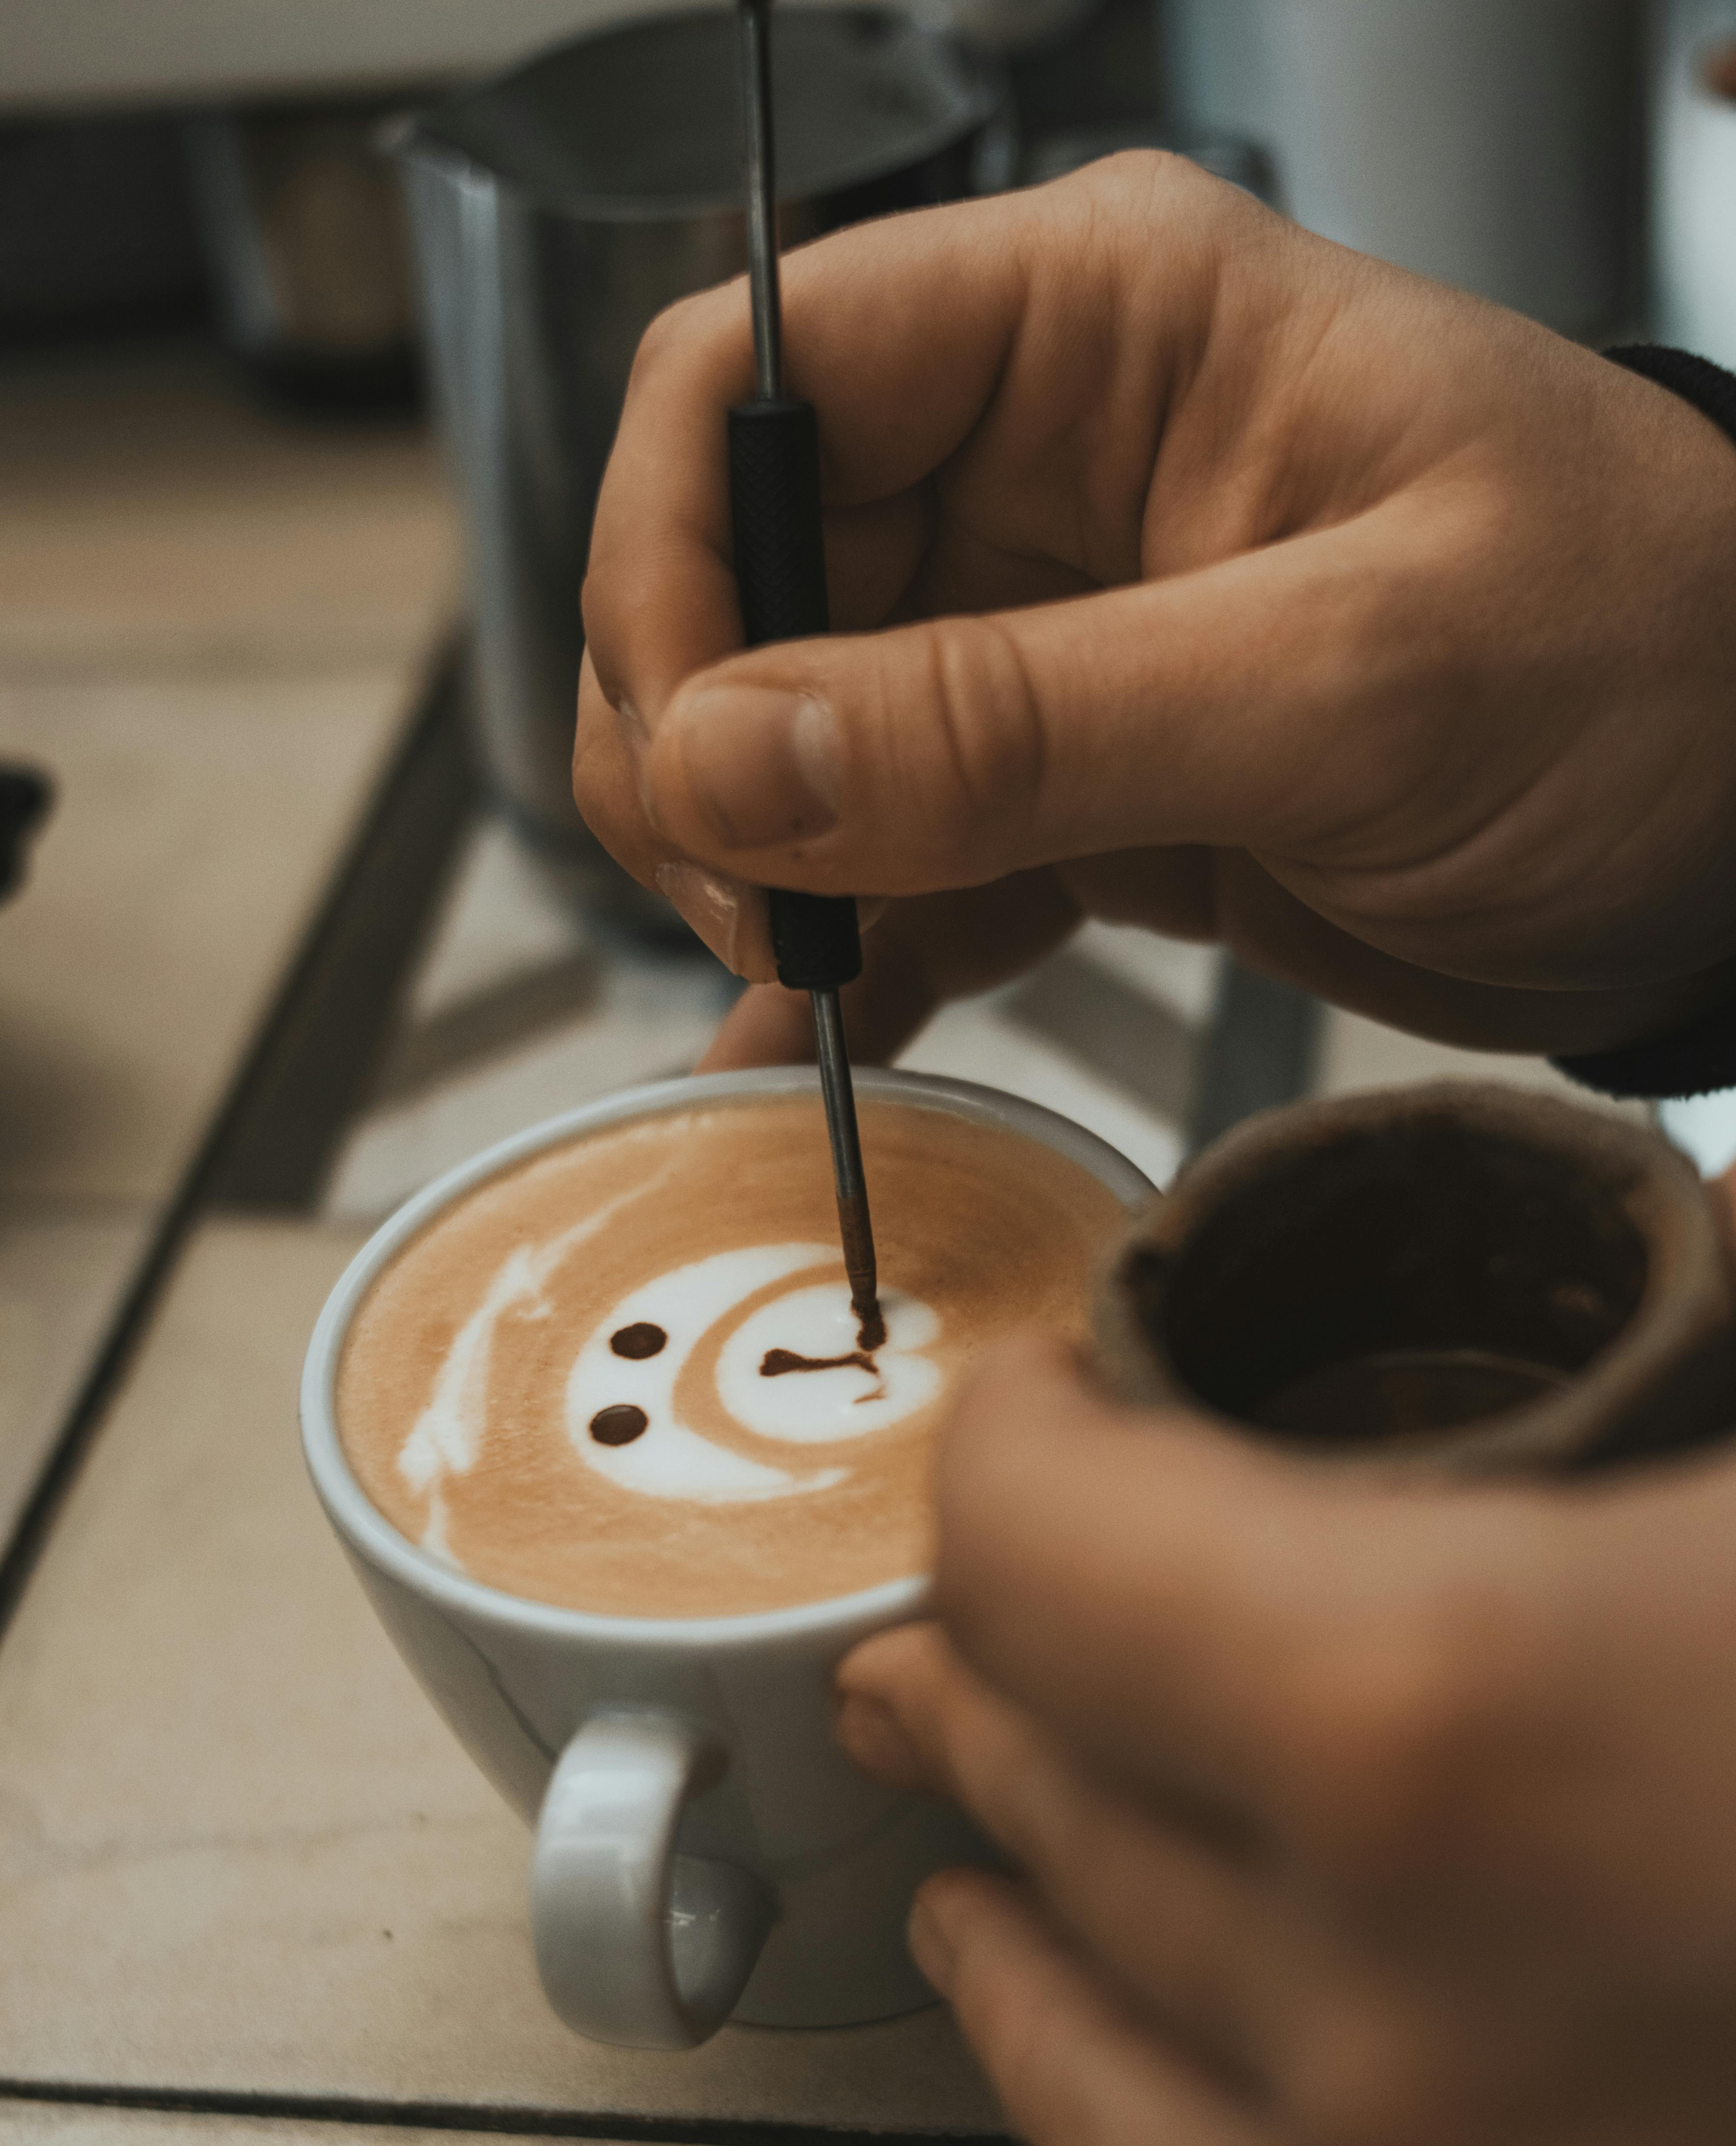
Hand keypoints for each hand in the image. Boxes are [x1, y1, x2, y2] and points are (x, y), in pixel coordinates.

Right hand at [575, 154, 1735, 1069]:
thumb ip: (1022, 719)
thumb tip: (736, 759)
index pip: (758, 380)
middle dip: (707, 756)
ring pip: (792, 734)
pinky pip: (901, 857)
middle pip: (736, 572)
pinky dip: (855, 954)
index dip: (674, 559)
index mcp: (1096, 332)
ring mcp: (1047, 633)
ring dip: (766, 873)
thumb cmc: (1648, 662)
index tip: (697, 756)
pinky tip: (833, 1041)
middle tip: (763, 916)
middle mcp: (1040, 465)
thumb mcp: (1349, 683)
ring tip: (814, 991)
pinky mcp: (1074, 783)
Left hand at [834, 1173, 1735, 2145]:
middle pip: (1042, 1761)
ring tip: (952, 1780)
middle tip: (962, 1570)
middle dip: (991, 1635)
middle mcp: (1394, 2003)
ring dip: (997, 1862)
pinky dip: (1088, 2079)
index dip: (1026, 1424)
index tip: (1052, 1383)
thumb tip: (1641, 1249)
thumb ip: (1698, 1326)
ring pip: (1069, 2021)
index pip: (1047, 1536)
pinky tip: (1066, 2009)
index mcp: (1455, 1720)